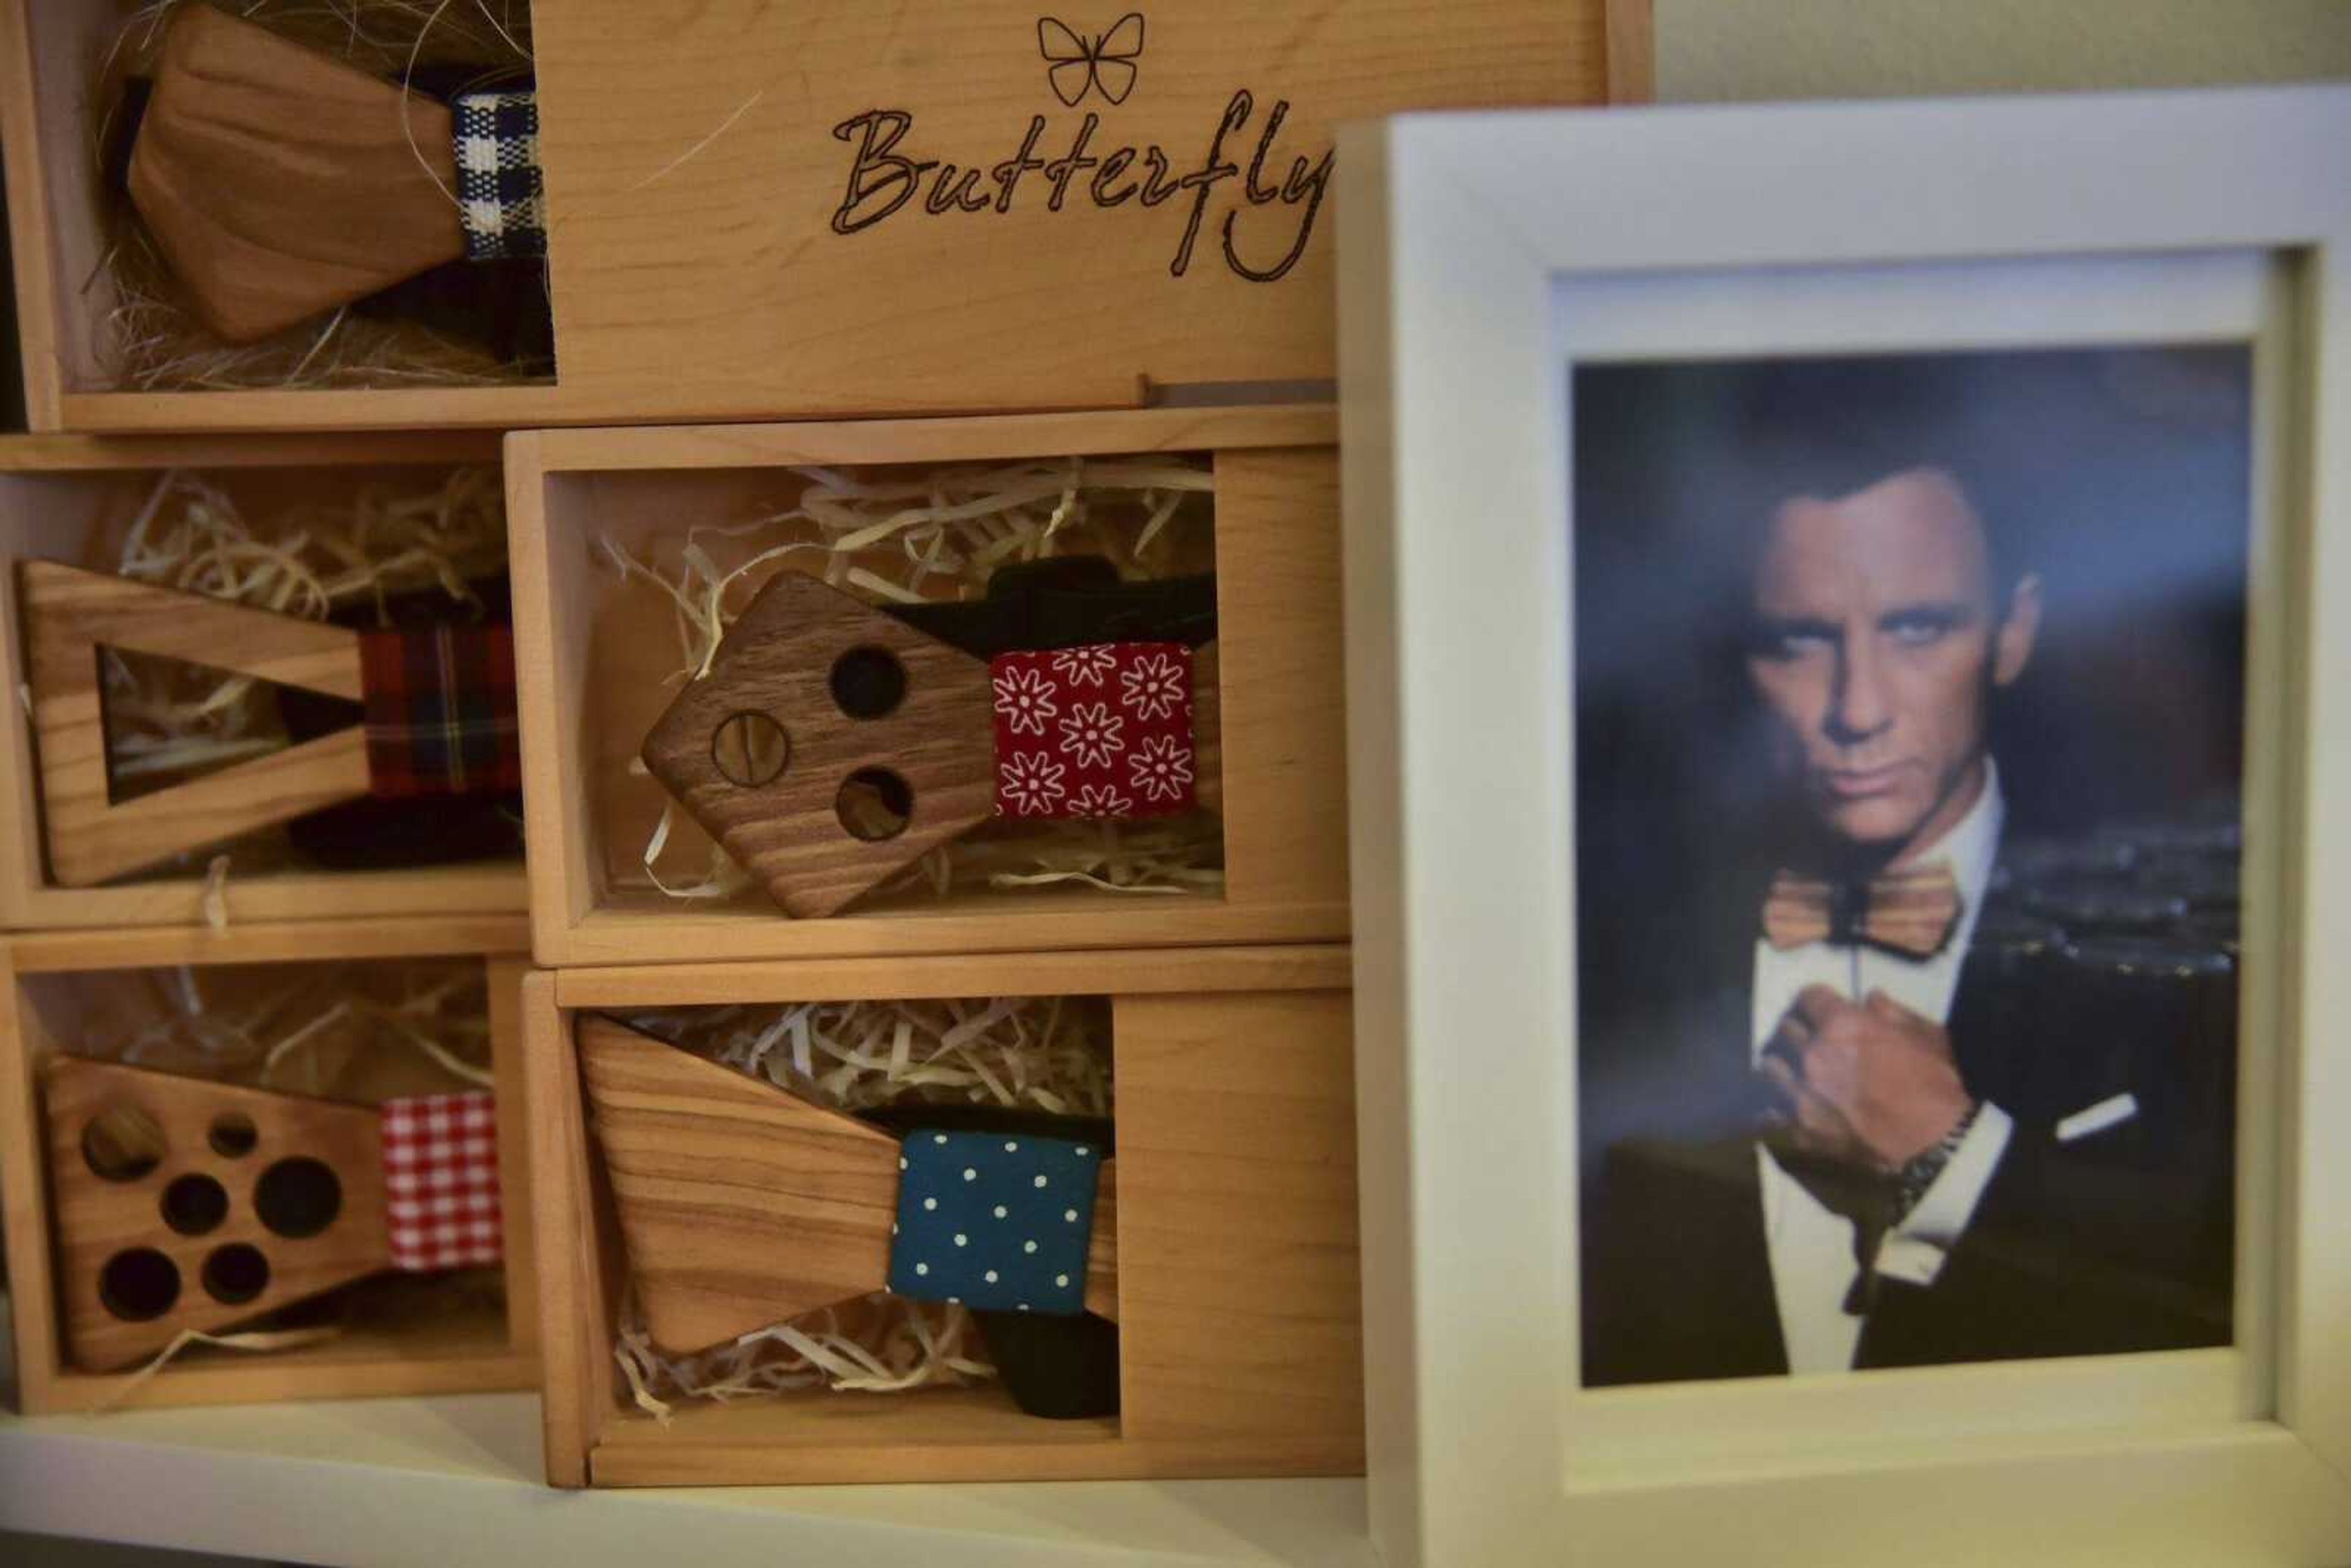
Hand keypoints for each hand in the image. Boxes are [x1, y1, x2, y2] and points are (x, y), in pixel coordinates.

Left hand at [1757, 985, 1972, 1173]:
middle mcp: (1812, 1055)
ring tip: (1791, 1069)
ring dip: (1781, 1064)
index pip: (1807, 997)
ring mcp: (1802, 1094)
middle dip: (1797, 1029)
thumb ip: (1892, 1012)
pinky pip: (1772, 1110)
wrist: (1937, 1143)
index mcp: (1841, 1025)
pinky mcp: (1801, 1129)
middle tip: (1808, 1037)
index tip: (1821, 1008)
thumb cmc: (1936, 1083)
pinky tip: (1788, 1104)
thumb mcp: (1926, 1035)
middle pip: (1785, 1029)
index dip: (1815, 1001)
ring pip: (1770, 1067)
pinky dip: (1777, 1104)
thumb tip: (1869, 997)